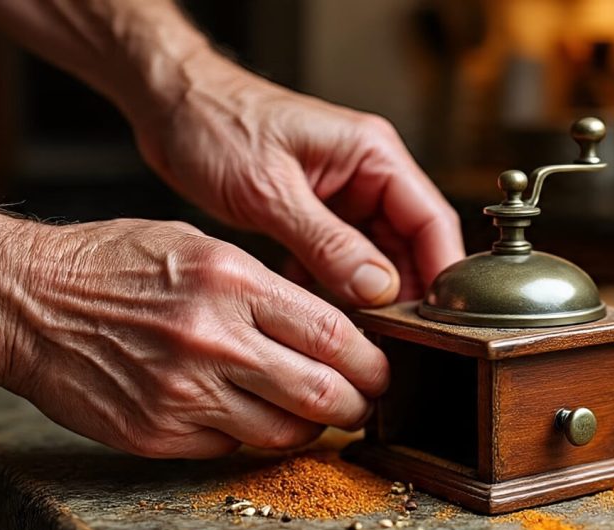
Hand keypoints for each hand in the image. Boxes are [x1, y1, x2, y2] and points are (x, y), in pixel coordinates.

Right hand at [0, 218, 388, 457]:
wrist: (28, 301)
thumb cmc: (115, 264)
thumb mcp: (200, 247)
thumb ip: (267, 289)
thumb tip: (331, 327)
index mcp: (233, 283)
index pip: (334, 336)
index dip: (372, 362)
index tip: (381, 369)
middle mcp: (215, 341)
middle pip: (323, 394)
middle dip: (358, 405)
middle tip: (363, 404)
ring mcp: (185, 393)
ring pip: (284, 433)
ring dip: (309, 428)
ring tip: (312, 412)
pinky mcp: (158, 433)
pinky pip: (231, 447)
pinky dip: (249, 435)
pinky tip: (244, 412)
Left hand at [132, 52, 463, 304]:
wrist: (172, 106)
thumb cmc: (215, 123)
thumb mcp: (270, 192)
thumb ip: (327, 243)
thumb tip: (378, 288)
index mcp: (372, 153)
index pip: (431, 218)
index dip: (442, 271)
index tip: (440, 319)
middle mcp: (368, 173)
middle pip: (412, 243)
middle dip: (406, 292)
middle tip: (395, 340)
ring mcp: (345, 194)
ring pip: (378, 257)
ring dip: (369, 294)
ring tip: (357, 333)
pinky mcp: (319, 213)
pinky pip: (343, 259)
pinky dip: (334, 286)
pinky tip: (316, 308)